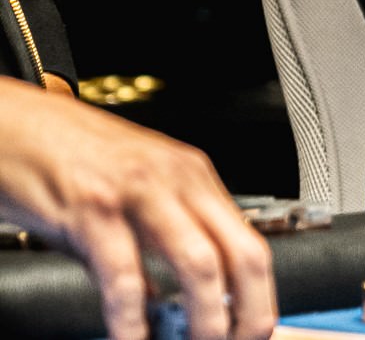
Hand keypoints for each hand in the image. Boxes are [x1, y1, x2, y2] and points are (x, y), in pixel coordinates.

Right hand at [0, 78, 275, 339]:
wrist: (14, 124)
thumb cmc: (70, 156)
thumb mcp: (133, 191)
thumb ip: (156, 240)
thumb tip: (172, 302)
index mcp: (194, 176)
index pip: (251, 242)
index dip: (261, 295)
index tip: (254, 330)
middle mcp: (177, 179)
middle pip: (242, 254)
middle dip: (247, 313)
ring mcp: (140, 192)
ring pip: (199, 264)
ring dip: (203, 320)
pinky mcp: (94, 208)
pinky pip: (127, 275)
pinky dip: (133, 319)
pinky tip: (132, 338)